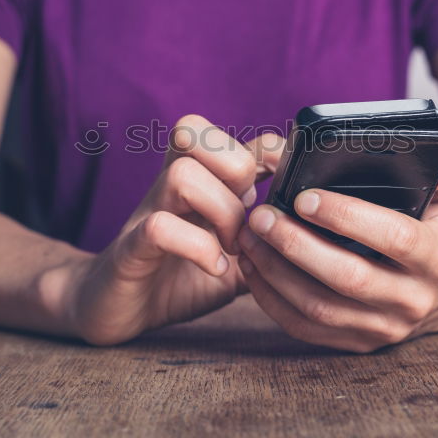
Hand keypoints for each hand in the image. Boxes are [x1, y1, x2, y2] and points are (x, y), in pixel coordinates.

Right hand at [64, 115, 271, 345]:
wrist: (118, 308)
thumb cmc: (180, 277)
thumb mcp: (239, 258)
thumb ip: (270, 242)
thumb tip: (320, 237)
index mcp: (199, 181)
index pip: (232, 134)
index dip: (269, 151)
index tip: (288, 188)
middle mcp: (170, 187)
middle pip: (192, 130)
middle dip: (235, 169)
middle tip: (250, 217)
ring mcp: (147, 212)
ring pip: (182, 174)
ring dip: (221, 212)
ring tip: (234, 248)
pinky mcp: (131, 249)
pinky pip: (160, 228)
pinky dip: (198, 248)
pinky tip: (215, 269)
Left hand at [237, 143, 437, 352]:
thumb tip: (429, 151)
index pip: (394, 237)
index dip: (347, 217)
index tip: (304, 197)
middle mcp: (415, 299)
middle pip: (348, 278)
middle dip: (297, 245)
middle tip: (262, 216)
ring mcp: (386, 327)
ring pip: (320, 308)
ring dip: (276, 273)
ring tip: (249, 237)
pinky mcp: (359, 343)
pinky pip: (306, 328)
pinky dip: (272, 300)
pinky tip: (253, 267)